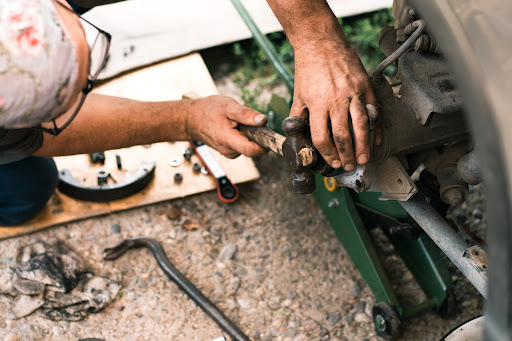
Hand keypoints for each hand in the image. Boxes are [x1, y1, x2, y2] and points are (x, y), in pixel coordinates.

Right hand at [186, 95, 268, 158]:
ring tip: (236, 123)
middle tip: (247, 121)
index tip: (269, 136)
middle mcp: (228, 150)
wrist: (191, 119)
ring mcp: (228, 152)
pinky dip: (242, 137)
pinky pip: (242, 146)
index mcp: (227, 139)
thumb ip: (246, 114)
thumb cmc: (207, 110)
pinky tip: (233, 128)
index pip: (251, 150)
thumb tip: (263, 121)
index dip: (264, 145)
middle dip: (255, 135)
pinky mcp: (229, 151)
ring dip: (248, 135)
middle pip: (252, 148)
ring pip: (248, 147)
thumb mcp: (228, 106)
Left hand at [291, 41, 381, 170]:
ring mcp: (352, 93)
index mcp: (317, 105)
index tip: (332, 162)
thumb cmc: (308, 68)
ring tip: (364, 158)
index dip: (328, 154)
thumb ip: (298, 116)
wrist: (320, 43)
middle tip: (351, 166)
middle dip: (347, 155)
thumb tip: (296, 134)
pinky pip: (373, 111)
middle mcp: (336, 100)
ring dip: (364, 146)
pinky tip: (376, 140)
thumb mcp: (298, 95)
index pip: (322, 137)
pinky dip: (376, 128)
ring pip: (361, 126)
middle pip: (343, 136)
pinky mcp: (364, 86)